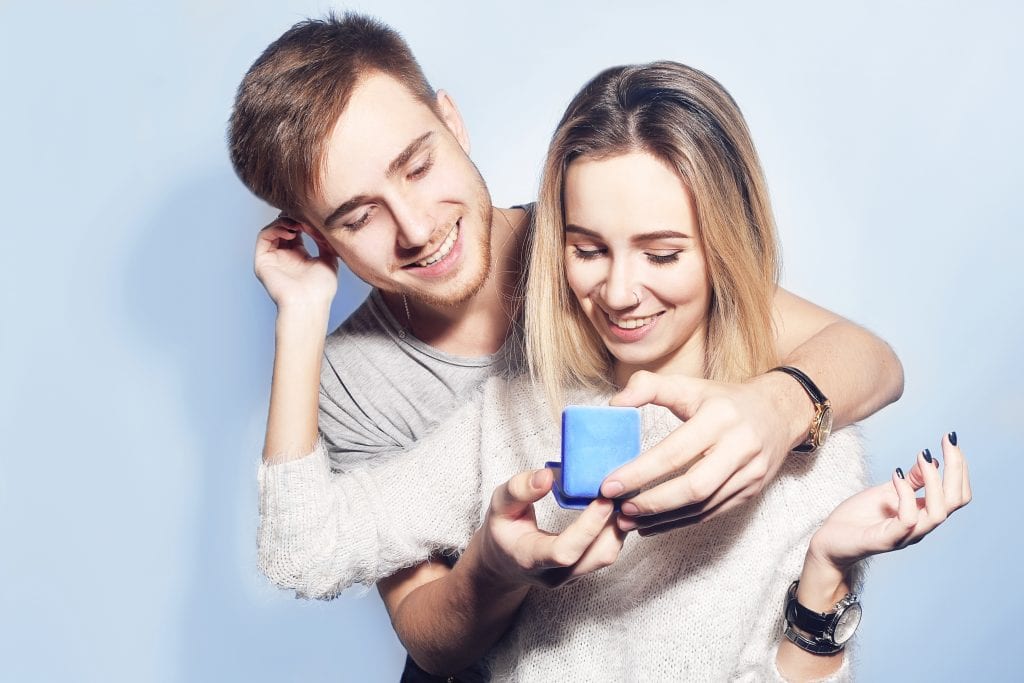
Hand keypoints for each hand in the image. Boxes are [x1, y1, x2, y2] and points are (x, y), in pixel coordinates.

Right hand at [254, 215, 338, 308]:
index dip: (304, 221)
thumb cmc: (321, 289)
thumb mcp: (329, 259)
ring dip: (285, 222)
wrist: (309, 304)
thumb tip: (320, 226)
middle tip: (305, 217)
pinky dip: (275, 228)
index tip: (315, 218)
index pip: (296, 230)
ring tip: (298, 224)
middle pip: (283, 227)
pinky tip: (291, 231)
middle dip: (294, 218)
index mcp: (298, 256)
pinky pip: (264, 237)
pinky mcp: (262, 261)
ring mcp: (272, 258)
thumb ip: (324, 241)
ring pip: (272, 229)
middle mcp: (284, 256)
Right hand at [475, 468, 625, 589]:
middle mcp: (554, 575)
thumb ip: (519, 490)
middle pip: (595, 557)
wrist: (503, 560)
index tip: (603, 500)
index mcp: (529, 559)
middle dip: (612, 524)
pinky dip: (615, 530)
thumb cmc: (503, 529)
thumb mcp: (499, 505)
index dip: (587, 528)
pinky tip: (615, 508)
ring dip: (618, 527)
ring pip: (606, 556)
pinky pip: (606, 552)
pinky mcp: (583, 570)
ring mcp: (571, 577)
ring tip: (621, 497)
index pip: (564, 552)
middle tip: (620, 492)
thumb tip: (547, 476)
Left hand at [601, 370, 792, 534]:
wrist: (778, 412)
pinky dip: (680, 522)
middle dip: (652, 503)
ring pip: (702, 507)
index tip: (609, 485)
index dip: (640, 472)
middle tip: (619, 510)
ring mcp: (750, 473)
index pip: (675, 452)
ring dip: (663, 518)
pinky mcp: (751, 491)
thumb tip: (614, 404)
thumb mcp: (689, 384)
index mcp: (720, 417)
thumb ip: (648, 386)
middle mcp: (740, 447)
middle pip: (693, 487)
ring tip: (628, 521)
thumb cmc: (724, 399)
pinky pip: (712, 514)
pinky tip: (653, 524)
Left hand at [807, 433, 971, 572]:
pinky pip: (908, 519)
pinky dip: (905, 494)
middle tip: (947, 441)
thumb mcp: (885, 491)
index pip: (957, 495)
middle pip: (955, 502)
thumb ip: (910, 481)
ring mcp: (905, 535)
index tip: (950, 440)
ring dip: (934, 480)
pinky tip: (896, 475)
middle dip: (956, 469)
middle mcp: (921, 527)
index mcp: (923, 515)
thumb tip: (931, 459)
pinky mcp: (887, 540)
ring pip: (938, 513)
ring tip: (922, 456)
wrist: (830, 542)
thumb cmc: (857, 518)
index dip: (959, 468)